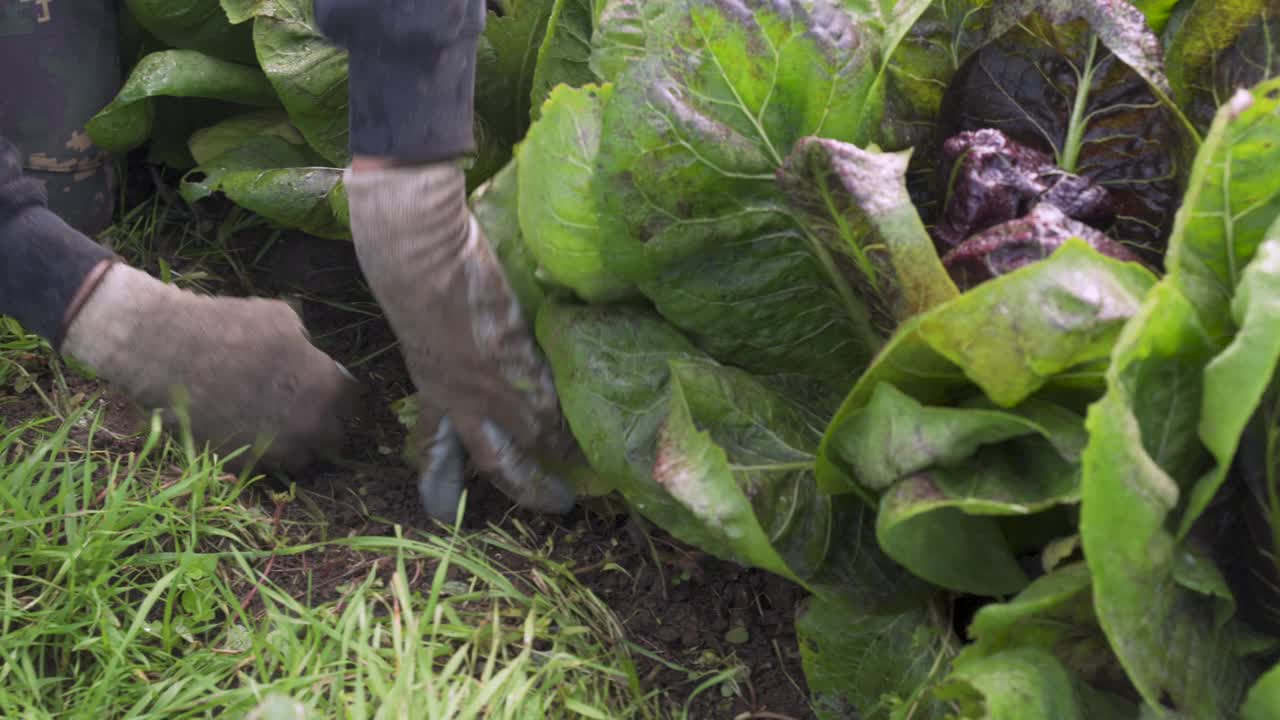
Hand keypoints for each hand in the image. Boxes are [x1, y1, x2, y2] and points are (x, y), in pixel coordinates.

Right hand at [62, 262, 359, 470]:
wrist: (168, 349)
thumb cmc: (229, 324)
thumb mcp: (283, 319)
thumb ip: (308, 345)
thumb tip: (314, 353)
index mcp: (326, 387)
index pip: (354, 405)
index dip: (344, 399)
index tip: (334, 397)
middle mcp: (309, 423)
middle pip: (334, 438)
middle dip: (327, 426)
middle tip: (311, 415)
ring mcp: (277, 447)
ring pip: (302, 458)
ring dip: (298, 446)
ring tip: (283, 429)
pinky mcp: (244, 461)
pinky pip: (266, 466)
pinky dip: (265, 455)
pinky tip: (254, 435)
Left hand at [344, 159, 576, 520]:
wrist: (415, 254)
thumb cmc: (409, 268)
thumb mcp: (422, 314)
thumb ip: (447, 334)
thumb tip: (466, 325)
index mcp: (431, 384)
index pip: (436, 442)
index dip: (444, 472)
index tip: (444, 503)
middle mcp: (458, 397)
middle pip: (495, 459)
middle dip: (526, 486)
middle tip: (556, 504)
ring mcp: (487, 385)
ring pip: (530, 437)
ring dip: (560, 457)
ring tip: (587, 470)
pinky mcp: (513, 364)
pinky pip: (548, 406)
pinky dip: (567, 425)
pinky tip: (586, 436)